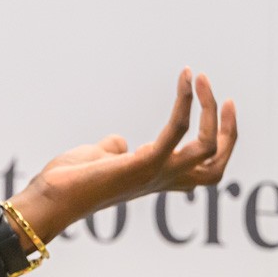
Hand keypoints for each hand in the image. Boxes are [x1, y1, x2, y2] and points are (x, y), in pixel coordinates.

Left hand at [9, 70, 238, 240]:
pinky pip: (177, 131)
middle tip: (226, 98)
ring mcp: (156, 173)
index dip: (221, 139)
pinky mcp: (144, 164)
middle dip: (227, 131)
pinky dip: (185, 102)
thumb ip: (116, 149)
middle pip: (216, 165)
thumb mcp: (101, 158)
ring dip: (209, 110)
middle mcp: (163, 179)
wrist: (50, 197)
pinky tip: (184, 80)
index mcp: (158, 177)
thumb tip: (120, 141)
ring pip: (207, 149)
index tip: (220, 106)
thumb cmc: (70, 180)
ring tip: (201, 79)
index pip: (206, 167)